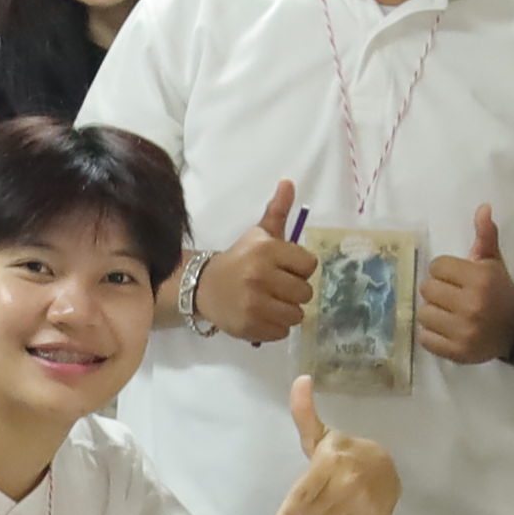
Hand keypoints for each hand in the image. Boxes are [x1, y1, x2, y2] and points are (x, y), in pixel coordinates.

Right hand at [199, 180, 315, 342]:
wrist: (204, 286)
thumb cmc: (239, 259)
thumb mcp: (258, 235)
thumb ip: (277, 211)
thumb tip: (289, 182)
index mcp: (266, 250)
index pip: (309, 265)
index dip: (300, 269)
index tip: (286, 269)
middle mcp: (260, 276)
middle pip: (305, 292)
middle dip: (294, 291)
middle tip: (277, 288)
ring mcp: (254, 303)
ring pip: (296, 314)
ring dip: (287, 311)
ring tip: (271, 303)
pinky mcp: (249, 325)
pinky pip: (282, 332)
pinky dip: (276, 327)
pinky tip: (263, 315)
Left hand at [269, 377, 399, 514]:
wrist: (385, 472)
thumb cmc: (343, 453)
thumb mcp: (321, 435)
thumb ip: (304, 413)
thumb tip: (300, 378)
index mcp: (331, 460)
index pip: (304, 491)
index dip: (289, 512)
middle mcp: (346, 482)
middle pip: (306, 512)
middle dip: (304, 508)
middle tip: (319, 489)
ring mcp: (359, 501)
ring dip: (318, 514)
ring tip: (333, 495)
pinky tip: (345, 505)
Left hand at [417, 205, 513, 363]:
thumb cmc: (498, 290)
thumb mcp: (493, 262)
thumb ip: (486, 236)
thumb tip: (483, 207)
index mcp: (481, 279)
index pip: (437, 266)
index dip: (444, 270)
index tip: (455, 278)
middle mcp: (472, 305)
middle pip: (427, 288)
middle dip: (437, 290)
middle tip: (450, 296)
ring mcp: (464, 331)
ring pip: (423, 313)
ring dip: (432, 312)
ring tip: (448, 313)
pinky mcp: (458, 352)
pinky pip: (425, 338)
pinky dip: (431, 334)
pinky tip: (446, 328)